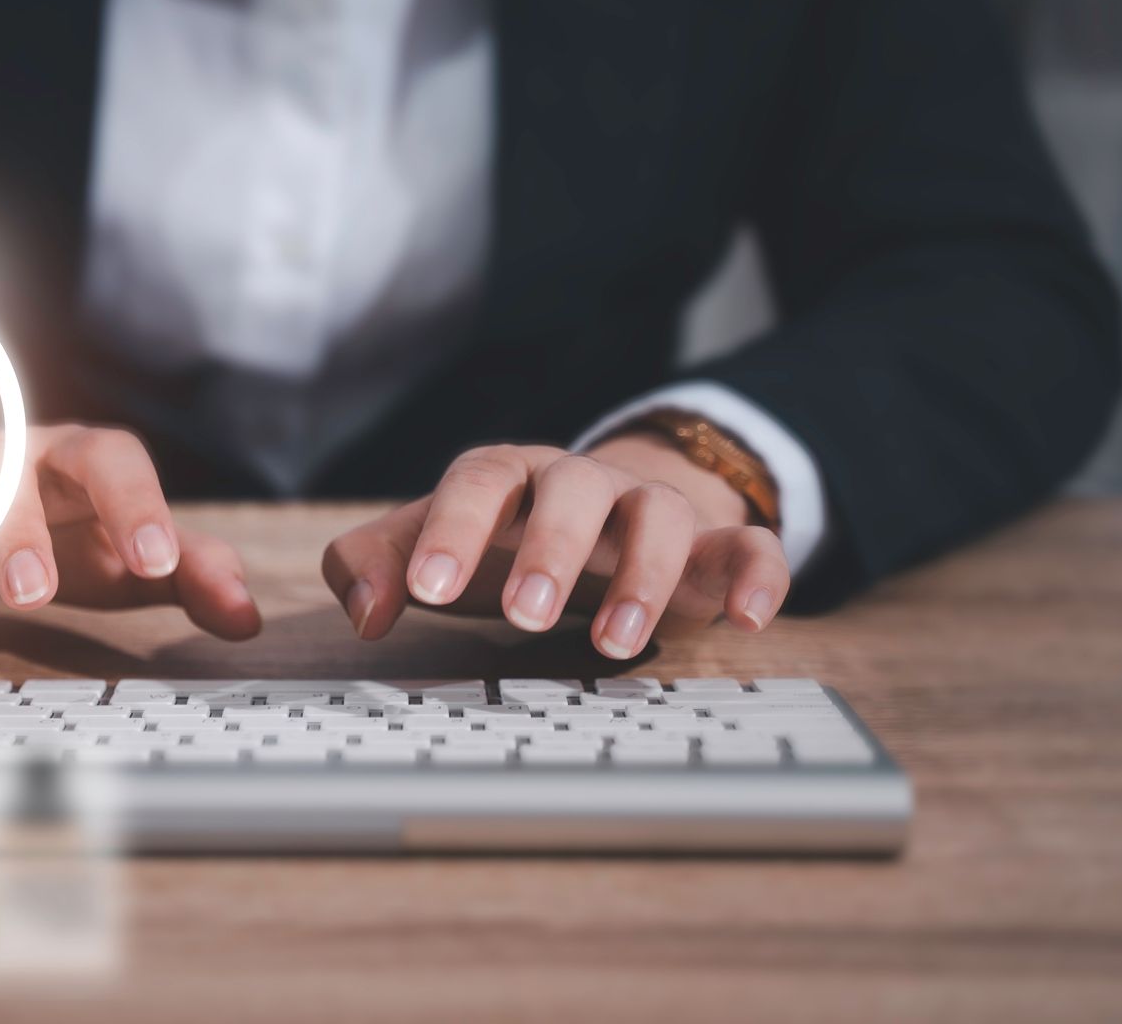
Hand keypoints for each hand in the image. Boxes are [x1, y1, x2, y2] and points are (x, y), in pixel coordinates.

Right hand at [0, 424, 261, 643]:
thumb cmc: (66, 516)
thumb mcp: (127, 540)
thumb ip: (191, 570)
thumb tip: (248, 616)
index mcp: (73, 455)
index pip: (110, 457)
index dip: (135, 502)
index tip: (154, 561)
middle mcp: (1, 457)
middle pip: (7, 477)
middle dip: (19, 532)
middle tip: (37, 594)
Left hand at [319, 437, 788, 658]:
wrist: (600, 517)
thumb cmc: (501, 539)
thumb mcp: (431, 547)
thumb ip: (377, 565)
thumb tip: (364, 614)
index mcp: (509, 475)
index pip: (479, 481)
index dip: (452, 529)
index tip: (426, 590)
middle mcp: (582, 482)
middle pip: (572, 490)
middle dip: (550, 551)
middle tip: (523, 617)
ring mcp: (651, 510)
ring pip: (658, 517)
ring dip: (642, 577)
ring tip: (616, 646)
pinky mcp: (712, 547)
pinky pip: (748, 547)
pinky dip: (756, 575)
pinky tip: (748, 619)